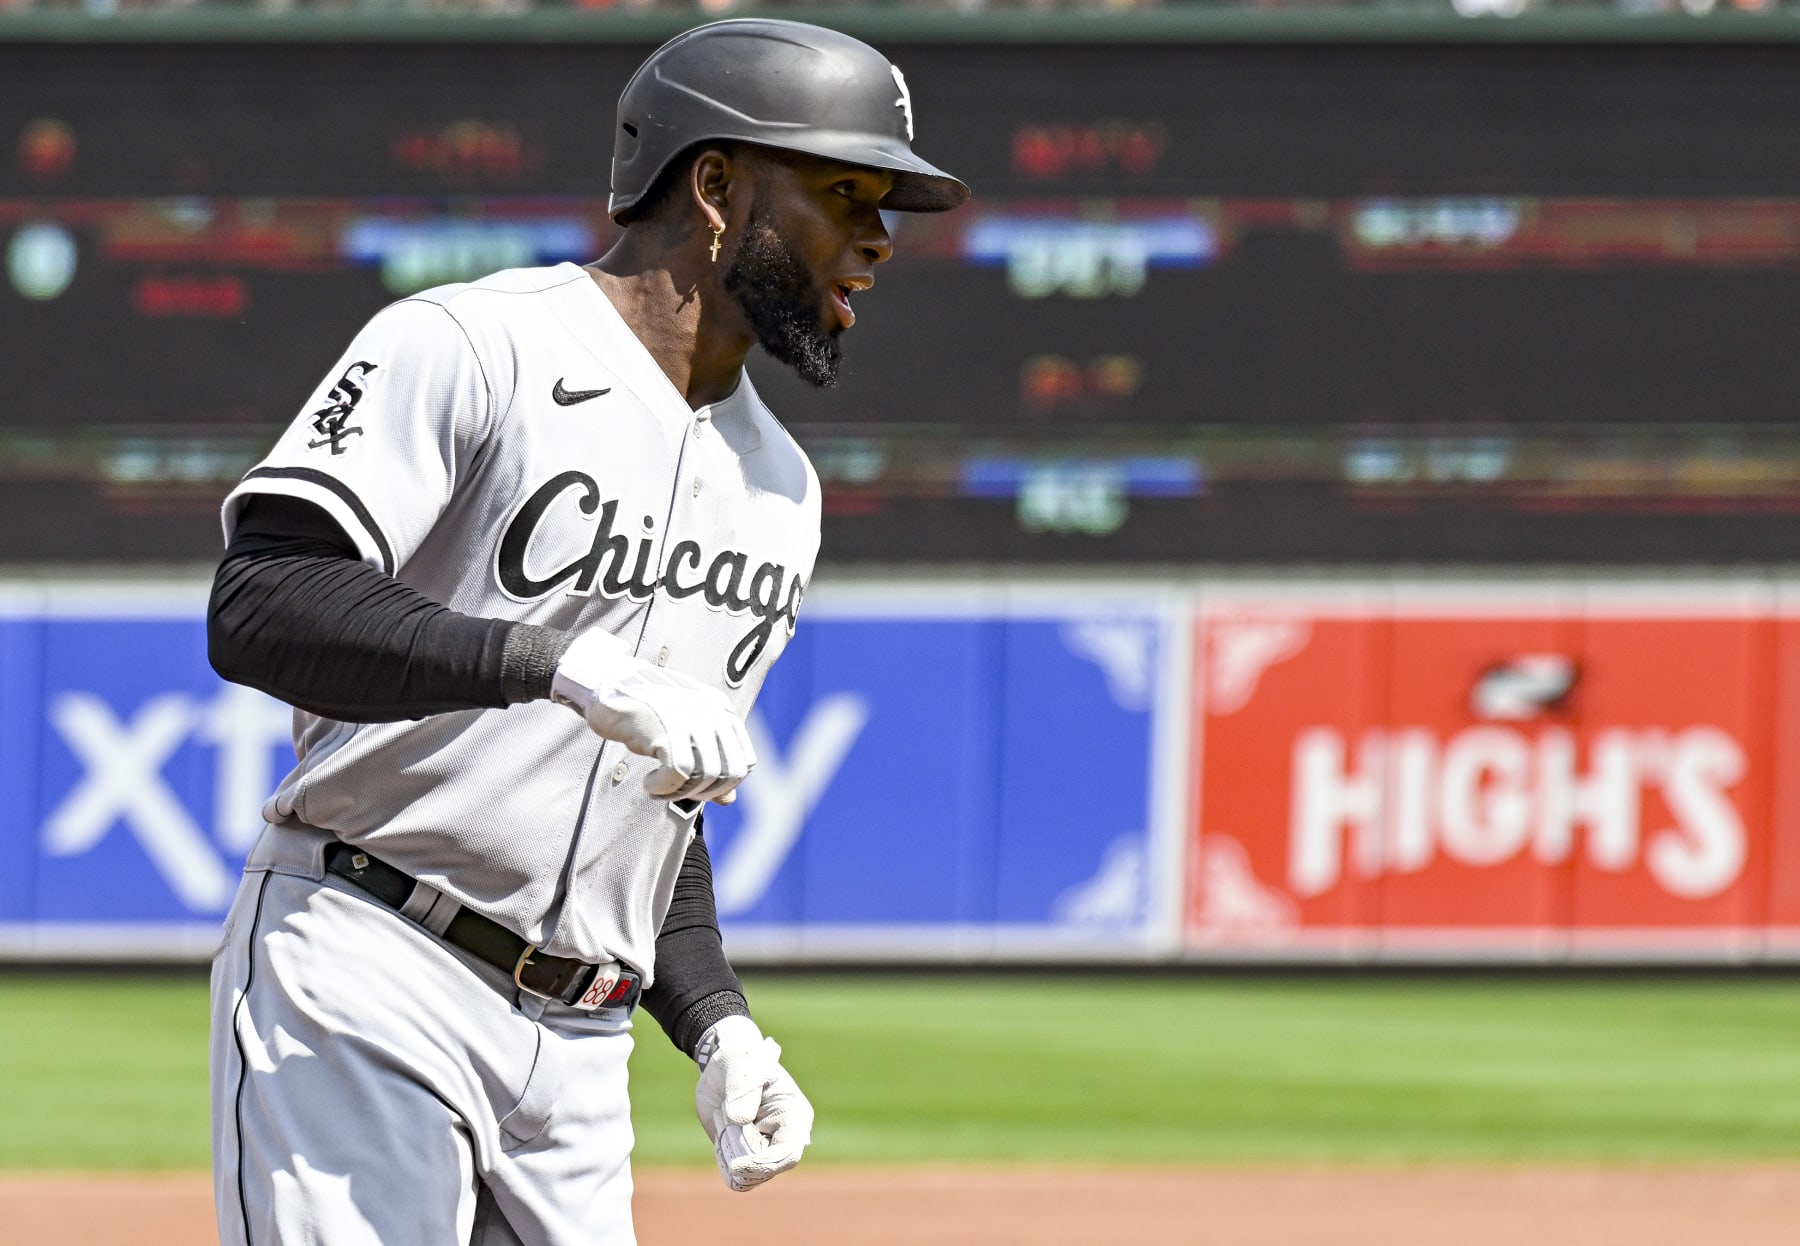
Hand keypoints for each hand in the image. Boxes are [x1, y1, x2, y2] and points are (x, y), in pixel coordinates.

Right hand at [550, 630, 754, 804]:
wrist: (607, 683)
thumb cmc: (645, 712)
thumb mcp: (684, 733)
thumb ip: (710, 761)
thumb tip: (729, 799)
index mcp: (721, 709)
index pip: (746, 761)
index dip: (724, 784)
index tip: (696, 788)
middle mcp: (711, 711)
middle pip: (731, 772)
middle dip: (705, 793)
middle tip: (677, 793)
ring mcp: (690, 717)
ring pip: (706, 774)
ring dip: (681, 792)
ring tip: (658, 788)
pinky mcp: (666, 727)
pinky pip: (678, 772)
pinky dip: (664, 788)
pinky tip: (650, 784)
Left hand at [694, 1015, 813, 1191]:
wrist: (723, 1068)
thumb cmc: (740, 1060)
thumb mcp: (743, 1064)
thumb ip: (742, 1089)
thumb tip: (739, 1119)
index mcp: (795, 1116)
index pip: (787, 1154)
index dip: (763, 1165)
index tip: (735, 1166)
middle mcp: (785, 1139)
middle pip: (765, 1170)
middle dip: (739, 1155)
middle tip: (724, 1116)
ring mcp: (767, 1151)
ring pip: (748, 1177)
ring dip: (728, 1153)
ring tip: (725, 1114)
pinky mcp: (748, 1158)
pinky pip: (735, 1177)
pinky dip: (722, 1160)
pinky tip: (721, 1131)